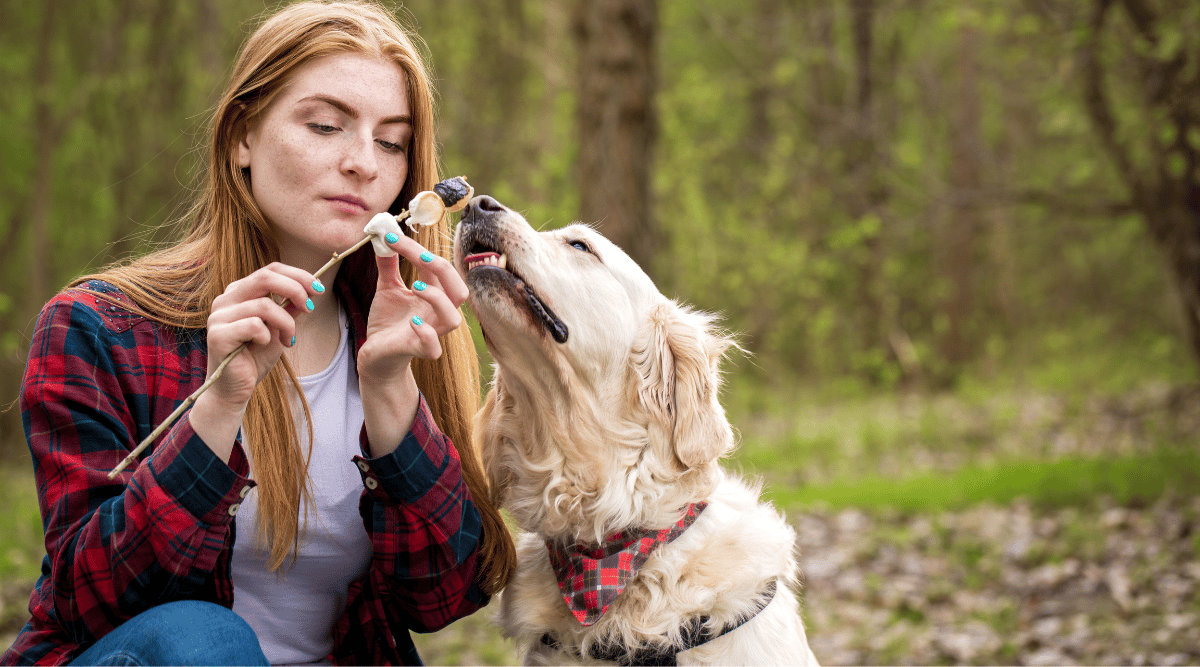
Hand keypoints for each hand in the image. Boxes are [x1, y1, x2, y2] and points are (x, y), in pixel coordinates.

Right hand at [189, 263, 319, 460]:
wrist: (235, 390)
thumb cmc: (256, 358)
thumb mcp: (281, 328)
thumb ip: (291, 308)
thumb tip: (313, 289)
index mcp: (240, 292)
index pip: (270, 269)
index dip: (298, 275)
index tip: (319, 288)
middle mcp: (226, 299)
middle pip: (265, 277)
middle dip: (296, 289)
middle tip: (311, 307)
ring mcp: (218, 315)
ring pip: (264, 305)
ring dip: (286, 323)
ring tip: (289, 339)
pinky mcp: (217, 334)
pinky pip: (253, 325)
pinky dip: (268, 336)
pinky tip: (266, 346)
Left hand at [357, 235, 468, 384]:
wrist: (376, 352)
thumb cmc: (388, 320)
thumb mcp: (387, 288)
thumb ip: (388, 265)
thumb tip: (383, 237)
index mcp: (435, 294)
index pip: (437, 267)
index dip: (417, 249)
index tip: (391, 236)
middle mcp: (438, 312)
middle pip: (460, 290)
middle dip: (443, 269)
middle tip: (419, 256)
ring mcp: (432, 332)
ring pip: (453, 319)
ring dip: (437, 299)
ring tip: (414, 287)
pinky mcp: (419, 350)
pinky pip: (433, 347)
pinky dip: (426, 333)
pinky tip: (412, 322)